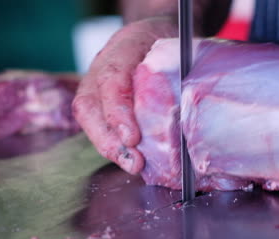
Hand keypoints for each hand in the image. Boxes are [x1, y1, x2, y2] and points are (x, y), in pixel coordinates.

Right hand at [72, 16, 177, 173]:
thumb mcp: (180, 46)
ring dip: (108, 147)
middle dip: (108, 140)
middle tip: (134, 163)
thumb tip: (190, 108)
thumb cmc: (168, 40)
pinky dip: (113, 145)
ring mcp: (95, 83)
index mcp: (125, 47)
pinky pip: (96, 124)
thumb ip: (180, 71)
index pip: (112, 80)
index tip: (132, 138)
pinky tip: (131, 160)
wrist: (152, 32)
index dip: (118, 112)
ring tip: (133, 166)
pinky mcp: (98, 101)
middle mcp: (101, 67)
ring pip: (87, 117)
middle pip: (89, 105)